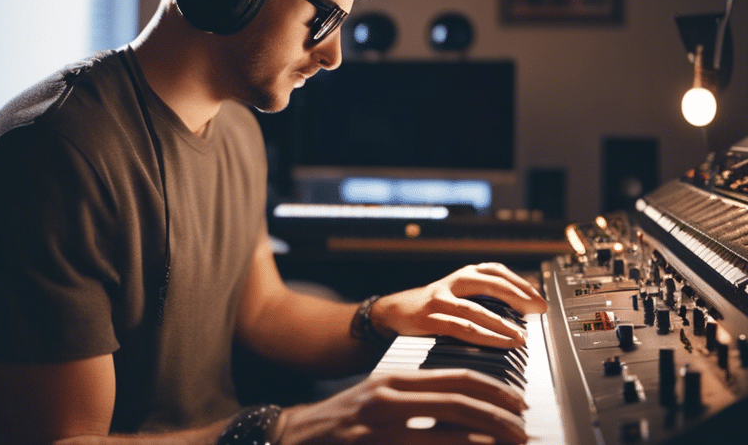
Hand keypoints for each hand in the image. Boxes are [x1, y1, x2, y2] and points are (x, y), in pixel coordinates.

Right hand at [279, 368, 527, 444]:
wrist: (293, 437)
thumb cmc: (342, 421)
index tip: (518, 403)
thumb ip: (417, 400)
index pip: (455, 377)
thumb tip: (461, 408)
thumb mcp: (378, 400)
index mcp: (394, 380)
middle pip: (459, 402)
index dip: (493, 389)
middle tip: (523, 431)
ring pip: (447, 432)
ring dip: (484, 439)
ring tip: (508, 444)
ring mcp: (380, 427)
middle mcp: (389, 399)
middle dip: (499, 417)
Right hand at [372, 262, 546, 348]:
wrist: (394, 311)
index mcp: (464, 273)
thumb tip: (525, 305)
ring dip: (502, 324)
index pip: (497, 271)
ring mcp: (440, 299)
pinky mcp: (430, 318)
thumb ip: (486, 295)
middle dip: (518, 296)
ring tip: (521, 336)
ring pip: (476, 309)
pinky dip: (484, 336)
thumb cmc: (433, 304)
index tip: (539, 297)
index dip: (520, 283)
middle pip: (491, 283)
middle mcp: (453, 282)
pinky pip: (461, 328)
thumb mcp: (460, 293)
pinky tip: (499, 343)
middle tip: (539, 310)